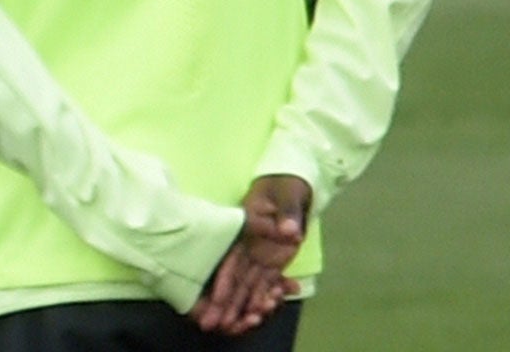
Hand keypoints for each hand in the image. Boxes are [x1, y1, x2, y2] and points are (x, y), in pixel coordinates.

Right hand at [188, 174, 311, 335]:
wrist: (295, 183)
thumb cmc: (286, 183)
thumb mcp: (288, 193)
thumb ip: (288, 213)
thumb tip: (289, 233)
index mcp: (246, 228)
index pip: (232, 258)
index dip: (224, 279)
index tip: (216, 299)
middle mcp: (249, 244)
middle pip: (236, 276)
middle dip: (226, 300)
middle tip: (214, 322)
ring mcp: (260, 253)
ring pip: (249, 284)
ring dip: (241, 304)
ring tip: (231, 325)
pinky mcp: (273, 259)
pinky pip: (267, 282)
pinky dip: (262, 297)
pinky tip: (257, 313)